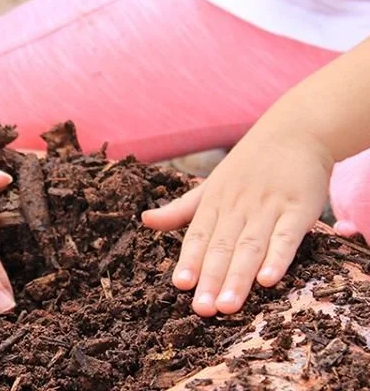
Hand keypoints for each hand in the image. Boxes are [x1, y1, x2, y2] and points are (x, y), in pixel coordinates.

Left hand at [142, 127, 332, 316]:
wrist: (295, 132)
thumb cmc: (248, 166)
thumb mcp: (210, 185)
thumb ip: (180, 210)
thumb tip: (144, 221)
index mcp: (214, 203)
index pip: (198, 237)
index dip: (190, 261)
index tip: (181, 286)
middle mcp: (238, 207)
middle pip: (222, 248)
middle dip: (211, 280)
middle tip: (202, 310)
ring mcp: (268, 208)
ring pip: (250, 247)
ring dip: (238, 278)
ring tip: (227, 306)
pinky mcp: (299, 209)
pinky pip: (287, 237)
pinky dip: (277, 258)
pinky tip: (268, 280)